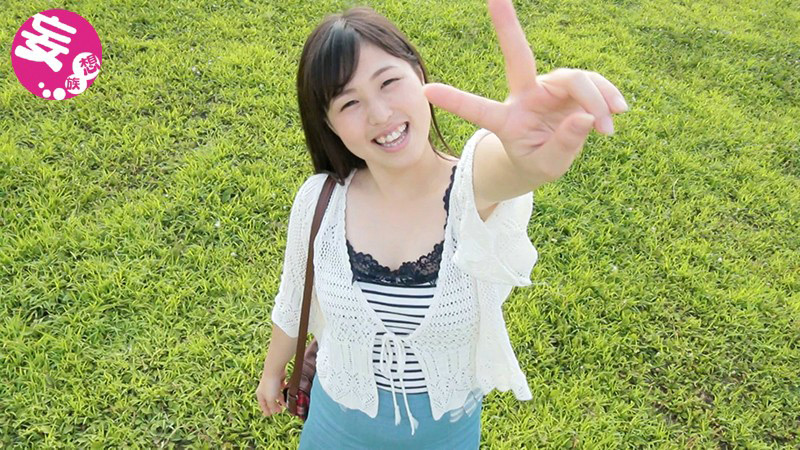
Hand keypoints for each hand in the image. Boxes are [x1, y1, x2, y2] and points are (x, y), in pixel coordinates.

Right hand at [256, 366, 287, 416]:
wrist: (275, 370)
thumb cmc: (270, 385)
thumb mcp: (271, 399)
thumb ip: (272, 406)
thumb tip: (274, 412)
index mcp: (260, 395)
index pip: (263, 405)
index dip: (266, 411)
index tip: (269, 415)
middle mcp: (265, 390)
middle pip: (270, 400)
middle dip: (274, 406)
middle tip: (279, 411)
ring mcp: (272, 385)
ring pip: (276, 394)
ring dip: (281, 400)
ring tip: (286, 405)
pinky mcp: (278, 380)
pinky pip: (282, 388)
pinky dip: (284, 392)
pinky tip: (288, 394)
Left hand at [423, 0, 628, 184]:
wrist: (547, 156)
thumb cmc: (536, 162)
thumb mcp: (547, 166)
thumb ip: (563, 146)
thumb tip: (585, 118)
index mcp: (505, 120)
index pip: (478, 110)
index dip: (455, 101)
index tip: (426, 89)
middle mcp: (523, 96)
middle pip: (520, 58)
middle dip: (506, 25)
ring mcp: (548, 87)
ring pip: (573, 78)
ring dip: (595, 100)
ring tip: (607, 129)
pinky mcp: (571, 86)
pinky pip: (594, 82)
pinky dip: (607, 96)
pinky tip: (618, 110)